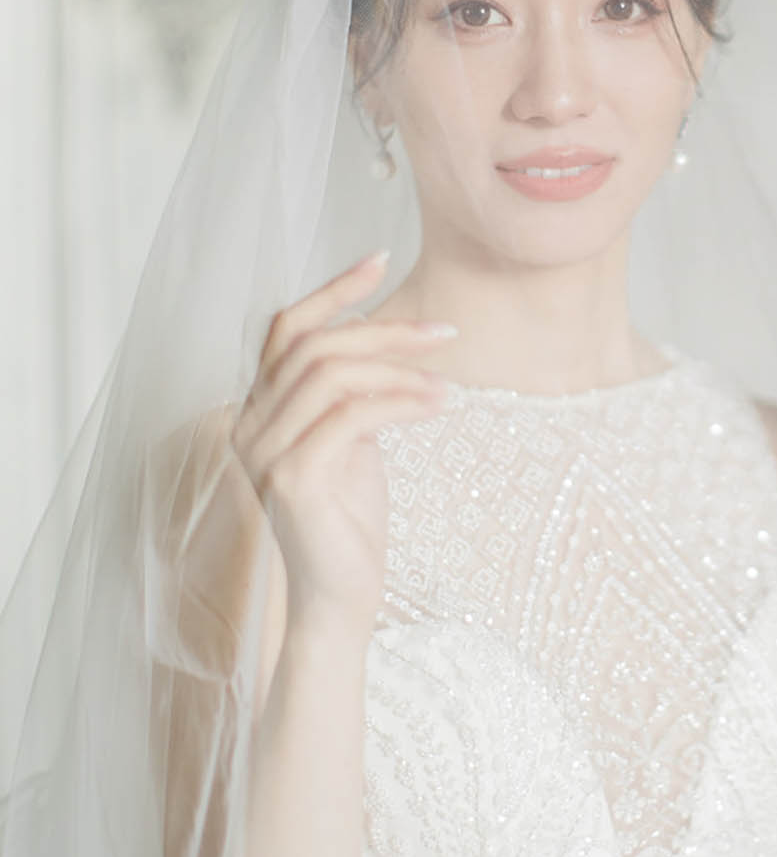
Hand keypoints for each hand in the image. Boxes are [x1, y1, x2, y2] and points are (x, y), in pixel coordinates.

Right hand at [229, 252, 455, 626]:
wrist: (341, 597)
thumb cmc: (349, 519)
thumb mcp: (350, 439)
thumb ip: (348, 392)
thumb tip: (379, 337)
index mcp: (258, 409)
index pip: (285, 328)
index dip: (332, 290)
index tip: (382, 258)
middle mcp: (248, 425)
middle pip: (313, 345)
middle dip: (383, 329)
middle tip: (443, 330)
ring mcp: (264, 453)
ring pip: (330, 375)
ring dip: (399, 368)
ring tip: (449, 379)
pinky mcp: (292, 480)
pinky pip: (351, 417)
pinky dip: (401, 402)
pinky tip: (440, 404)